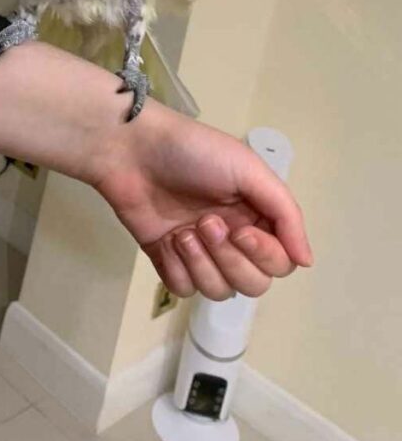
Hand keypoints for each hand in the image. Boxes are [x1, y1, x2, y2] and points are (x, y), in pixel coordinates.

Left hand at [92, 101, 312, 299]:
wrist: (132, 150)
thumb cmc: (194, 152)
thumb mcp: (249, 169)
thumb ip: (285, 214)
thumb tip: (308, 261)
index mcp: (256, 215)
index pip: (280, 262)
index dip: (264, 255)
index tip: (240, 231)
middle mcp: (232, 238)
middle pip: (252, 284)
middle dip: (228, 259)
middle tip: (205, 223)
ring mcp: (200, 252)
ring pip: (219, 290)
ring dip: (201, 263)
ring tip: (182, 231)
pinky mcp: (168, 259)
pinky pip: (184, 289)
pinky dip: (176, 268)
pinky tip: (166, 240)